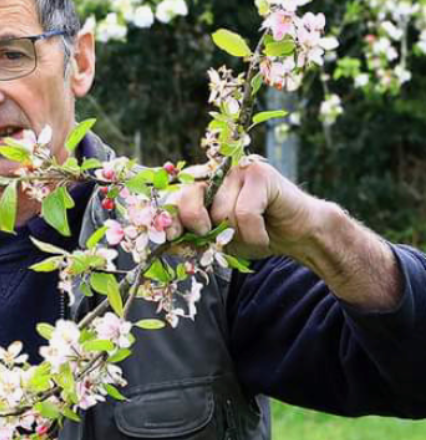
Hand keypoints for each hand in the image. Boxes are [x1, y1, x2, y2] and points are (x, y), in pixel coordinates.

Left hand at [173, 158, 401, 308]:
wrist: (298, 233)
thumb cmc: (254, 235)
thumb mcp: (217, 241)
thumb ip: (193, 238)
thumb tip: (167, 242)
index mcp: (201, 187)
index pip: (174, 197)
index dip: (168, 218)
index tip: (170, 237)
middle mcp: (216, 173)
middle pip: (189, 197)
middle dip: (197, 226)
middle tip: (215, 239)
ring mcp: (238, 170)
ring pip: (221, 212)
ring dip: (236, 236)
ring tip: (252, 235)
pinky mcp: (260, 174)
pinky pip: (245, 213)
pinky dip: (254, 234)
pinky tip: (263, 234)